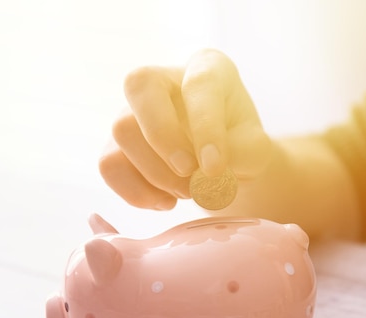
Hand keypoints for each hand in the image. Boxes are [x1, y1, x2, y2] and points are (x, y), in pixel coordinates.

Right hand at [99, 49, 271, 209]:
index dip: (205, 127)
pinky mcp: (117, 143)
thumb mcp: (256, 150)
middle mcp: (164, 79)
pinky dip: (137, 192)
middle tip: (190, 176)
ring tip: (188, 192)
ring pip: (121, 130)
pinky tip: (165, 201)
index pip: (199, 84)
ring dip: (156, 174)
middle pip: (140, 87)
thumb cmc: (239, 149)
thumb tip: (205, 170)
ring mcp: (133, 110)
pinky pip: (109, 164)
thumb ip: (242, 153)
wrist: (221, 167)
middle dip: (163, 138)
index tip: (215, 169)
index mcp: (207, 67)